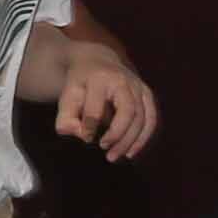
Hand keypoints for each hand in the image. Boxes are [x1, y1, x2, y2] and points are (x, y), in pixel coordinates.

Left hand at [51, 38, 156, 156]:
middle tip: (104, 149)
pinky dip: (143, 138)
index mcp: (100, 78)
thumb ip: (66, 118)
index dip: (91, 125)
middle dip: (117, 134)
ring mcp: (138, 87)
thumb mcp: (66, 96)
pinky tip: (130, 152)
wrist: (96, 61)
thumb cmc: (80, 83)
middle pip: (128, 111)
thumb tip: (83, 136)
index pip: (97, 105)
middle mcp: (124, 80)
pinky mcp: (147, 94)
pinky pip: (151, 119)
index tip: (86, 138)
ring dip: (130, 141)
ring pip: (142, 117)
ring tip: (114, 156)